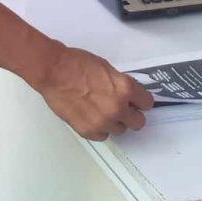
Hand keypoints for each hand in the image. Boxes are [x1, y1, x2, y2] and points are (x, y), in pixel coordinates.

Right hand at [29, 42, 153, 141]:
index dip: (141, 101)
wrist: (54, 72)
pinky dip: (100, 128)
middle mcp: (117, 108)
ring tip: (103, 111)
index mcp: (125, 89)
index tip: (137, 102)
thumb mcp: (108, 68)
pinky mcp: (87, 130)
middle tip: (123, 109)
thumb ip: (121, 84)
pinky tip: (93, 117)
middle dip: (132, 115)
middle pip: (138, 122)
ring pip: (120, 130)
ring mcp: (102, 122)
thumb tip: (127, 94)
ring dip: (115, 122)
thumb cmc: (77, 64)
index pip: (147, 103)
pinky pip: (102, 136)